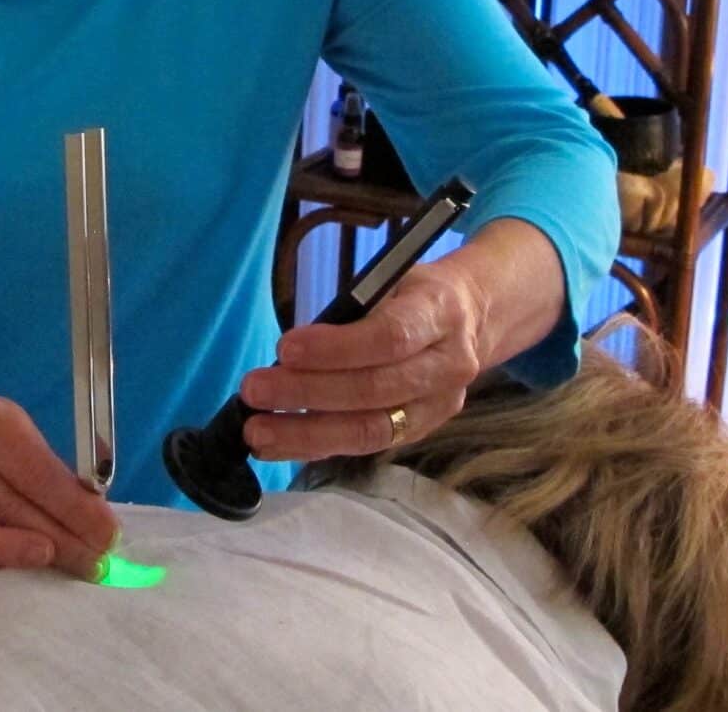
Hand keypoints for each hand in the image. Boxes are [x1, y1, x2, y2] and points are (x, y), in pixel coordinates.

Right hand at [0, 390, 118, 581]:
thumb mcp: (19, 431)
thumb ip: (50, 470)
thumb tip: (94, 522)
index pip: (33, 469)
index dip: (72, 506)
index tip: (108, 535)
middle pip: (1, 502)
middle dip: (56, 539)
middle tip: (94, 564)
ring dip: (10, 554)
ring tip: (53, 564)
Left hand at [240, 260, 486, 460]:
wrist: (473, 318)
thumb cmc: (414, 295)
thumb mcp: (392, 280)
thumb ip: (352, 310)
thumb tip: (289, 352)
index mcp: (440, 314)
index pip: (389, 337)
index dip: (335, 348)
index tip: (284, 349)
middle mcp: (447, 365)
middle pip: (374, 389)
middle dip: (307, 393)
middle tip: (254, 391)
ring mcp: (437, 406)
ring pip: (369, 429)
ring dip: (306, 433)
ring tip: (256, 431)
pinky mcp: (420, 432)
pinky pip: (363, 445)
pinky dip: (316, 447)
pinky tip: (277, 444)